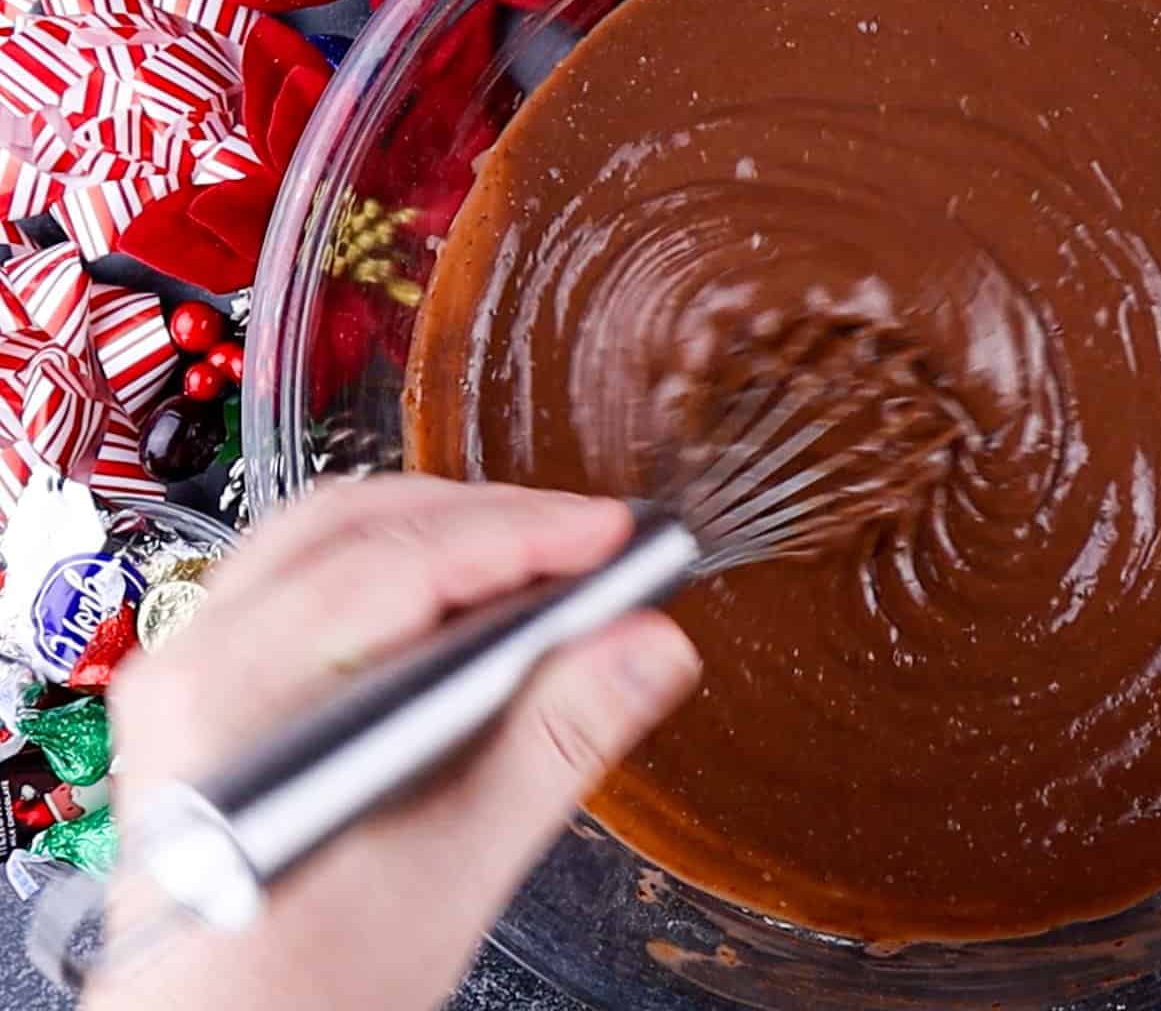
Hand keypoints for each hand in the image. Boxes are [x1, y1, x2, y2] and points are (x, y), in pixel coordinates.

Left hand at [83, 476, 701, 1010]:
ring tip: (540, 557)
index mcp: (238, 699)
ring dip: (444, 529)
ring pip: (328, 537)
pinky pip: (303, 574)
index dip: (523, 537)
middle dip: (491, 518)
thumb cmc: (303, 986)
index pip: (400, 567)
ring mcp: (192, 668)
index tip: (611, 534)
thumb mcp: (455, 867)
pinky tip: (462, 595)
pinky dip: (397, 562)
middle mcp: (196, 665)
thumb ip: (556, 742)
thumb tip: (645, 649)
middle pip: (359, 527)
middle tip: (593, 541)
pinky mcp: (211, 684)